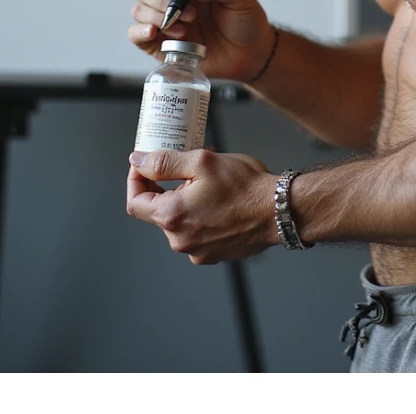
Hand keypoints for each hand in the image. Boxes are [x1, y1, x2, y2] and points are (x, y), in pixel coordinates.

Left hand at [126, 148, 278, 263]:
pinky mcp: (213, 254)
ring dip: (187, 200)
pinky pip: (197, 232)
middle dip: (169, 186)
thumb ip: (165, 162)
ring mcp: (197, 251)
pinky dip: (202, 215)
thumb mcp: (202, 161)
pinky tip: (220, 200)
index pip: (136, 201)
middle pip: (159, 210)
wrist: (279, 211)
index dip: (136, 179)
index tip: (144, 165)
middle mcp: (180, 240)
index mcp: (172, 216)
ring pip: (180, 221)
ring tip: (211, 182)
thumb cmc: (246, 187)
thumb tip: (138, 161)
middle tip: (188, 167)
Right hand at [128, 0, 276, 80]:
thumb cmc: (246, 20)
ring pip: (139, 10)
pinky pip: (135, 35)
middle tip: (191, 14)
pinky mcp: (160, 44)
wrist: (250, 54)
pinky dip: (140, 33)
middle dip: (162, 1)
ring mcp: (164, 20)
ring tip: (185, 30)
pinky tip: (156, 34)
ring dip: (158, 18)